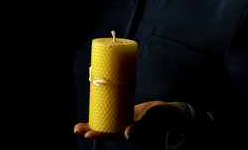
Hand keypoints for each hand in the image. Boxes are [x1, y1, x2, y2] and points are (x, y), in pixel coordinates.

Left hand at [74, 101, 192, 143]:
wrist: (171, 112)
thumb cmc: (164, 117)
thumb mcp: (153, 121)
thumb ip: (141, 128)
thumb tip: (127, 135)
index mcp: (132, 134)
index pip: (112, 137)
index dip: (99, 135)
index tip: (87, 133)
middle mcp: (127, 129)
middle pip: (107, 132)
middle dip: (92, 131)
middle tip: (77, 128)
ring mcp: (127, 122)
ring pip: (109, 124)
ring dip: (95, 124)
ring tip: (79, 126)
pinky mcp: (128, 113)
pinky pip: (115, 115)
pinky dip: (105, 113)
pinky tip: (96, 109)